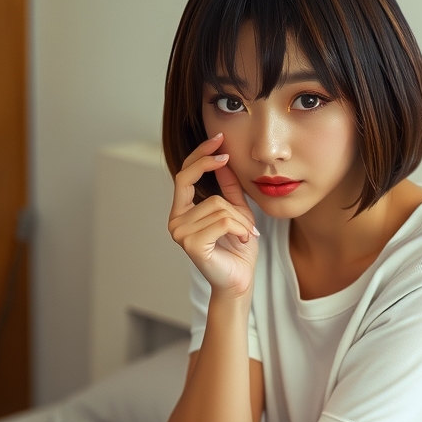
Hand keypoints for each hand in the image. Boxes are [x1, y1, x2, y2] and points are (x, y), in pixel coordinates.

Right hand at [168, 134, 259, 296]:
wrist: (240, 281)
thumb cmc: (237, 250)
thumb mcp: (237, 212)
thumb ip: (228, 188)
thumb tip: (222, 158)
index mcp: (182, 211)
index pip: (184, 174)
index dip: (200, 155)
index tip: (218, 140)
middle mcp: (175, 221)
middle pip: (205, 190)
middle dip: (227, 190)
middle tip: (232, 163)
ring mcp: (180, 233)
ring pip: (219, 207)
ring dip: (241, 220)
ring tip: (246, 234)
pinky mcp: (191, 244)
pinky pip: (222, 221)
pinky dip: (239, 228)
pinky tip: (243, 240)